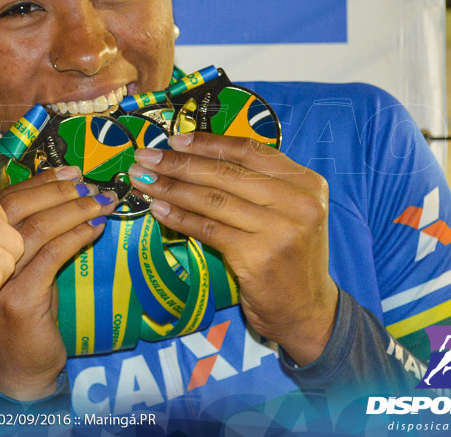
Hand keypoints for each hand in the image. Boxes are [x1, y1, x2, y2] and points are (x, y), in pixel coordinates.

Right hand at [0, 167, 115, 400]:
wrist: (17, 373)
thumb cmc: (24, 320)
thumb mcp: (24, 272)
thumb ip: (32, 239)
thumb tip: (65, 199)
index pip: (4, 199)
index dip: (39, 181)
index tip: (69, 170)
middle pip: (14, 206)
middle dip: (56, 189)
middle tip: (87, 182)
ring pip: (34, 229)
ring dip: (73, 210)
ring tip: (100, 202)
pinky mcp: (19, 300)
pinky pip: (50, 257)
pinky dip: (75, 237)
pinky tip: (95, 229)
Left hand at [128, 132, 336, 364]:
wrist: (307, 310)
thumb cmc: (288, 256)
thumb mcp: (286, 212)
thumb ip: (255, 185)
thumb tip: (195, 156)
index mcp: (305, 182)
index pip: (248, 151)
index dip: (208, 143)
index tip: (174, 139)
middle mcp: (298, 202)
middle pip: (225, 173)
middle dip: (178, 162)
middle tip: (145, 156)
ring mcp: (280, 229)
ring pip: (212, 199)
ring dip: (170, 187)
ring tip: (143, 180)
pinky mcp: (259, 256)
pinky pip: (208, 229)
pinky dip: (179, 217)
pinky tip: (157, 209)